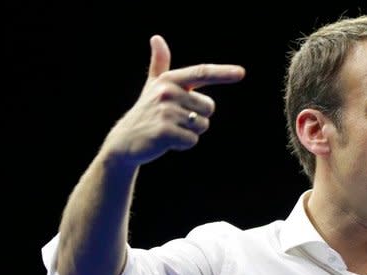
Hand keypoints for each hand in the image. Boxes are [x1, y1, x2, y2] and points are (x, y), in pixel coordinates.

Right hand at [99, 35, 244, 167]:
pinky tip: (167, 141)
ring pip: (202, 126)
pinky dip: (183, 144)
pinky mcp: (165, 132)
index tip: (241, 72)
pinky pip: (193, 140)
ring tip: (170, 129)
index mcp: (170, 80)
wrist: (125, 140)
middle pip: (209, 108)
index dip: (222, 73)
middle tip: (176, 120)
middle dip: (197, 118)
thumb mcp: (153, 86)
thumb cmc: (146, 111)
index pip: (201, 73)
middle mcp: (168, 93)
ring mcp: (166, 112)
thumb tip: (156, 38)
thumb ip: (159, 63)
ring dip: (190, 132)